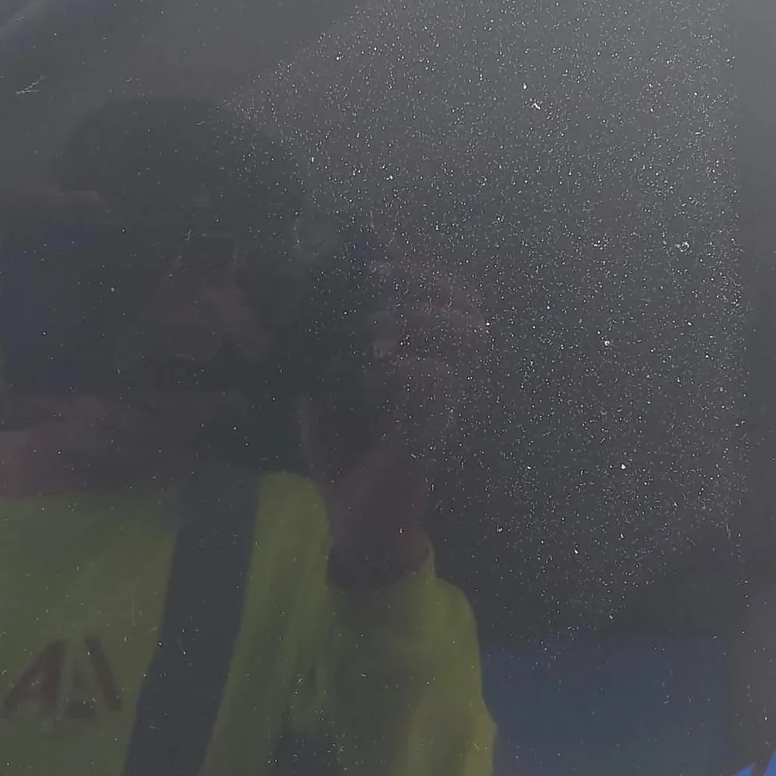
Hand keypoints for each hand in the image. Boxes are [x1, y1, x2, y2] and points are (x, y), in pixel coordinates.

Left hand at [302, 261, 486, 584]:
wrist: (357, 522)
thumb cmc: (342, 456)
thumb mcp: (318, 396)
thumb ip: (323, 353)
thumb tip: (313, 304)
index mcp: (414, 355)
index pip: (436, 294)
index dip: (417, 267)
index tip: (380, 253)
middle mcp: (437, 369)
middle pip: (462, 301)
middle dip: (423, 279)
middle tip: (381, 274)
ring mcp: (443, 398)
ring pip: (462, 334)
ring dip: (420, 318)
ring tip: (379, 329)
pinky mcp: (439, 425)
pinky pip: (443, 381)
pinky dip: (412, 367)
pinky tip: (381, 366)